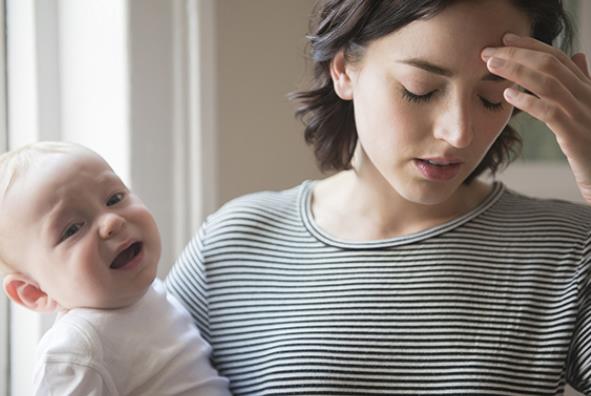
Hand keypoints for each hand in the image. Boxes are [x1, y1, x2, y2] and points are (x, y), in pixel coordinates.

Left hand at [482, 33, 590, 203]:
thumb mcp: (589, 109)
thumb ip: (582, 83)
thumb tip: (578, 56)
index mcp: (588, 89)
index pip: (559, 58)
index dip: (531, 46)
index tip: (505, 39)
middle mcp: (587, 97)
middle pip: (550, 65)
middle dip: (517, 54)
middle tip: (488, 52)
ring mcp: (583, 114)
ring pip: (549, 83)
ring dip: (517, 71)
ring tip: (491, 66)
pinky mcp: (576, 135)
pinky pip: (550, 112)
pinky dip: (528, 100)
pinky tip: (508, 96)